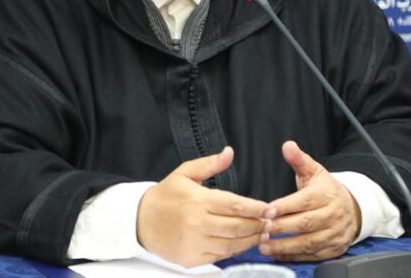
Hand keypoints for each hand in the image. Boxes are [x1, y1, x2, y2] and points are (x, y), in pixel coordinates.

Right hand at [137, 147, 274, 267]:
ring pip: (231, 244)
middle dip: (258, 225)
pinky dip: (235, 251)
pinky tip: (243, 244)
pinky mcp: (191, 259)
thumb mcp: (184, 173)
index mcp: (198, 200)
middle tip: (271, 222)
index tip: (270, 208)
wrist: (139, 222)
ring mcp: (194, 243)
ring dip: (250, 240)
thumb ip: (209, 164)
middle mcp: (197, 223)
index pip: (235, 206)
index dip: (256, 208)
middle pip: (237, 227)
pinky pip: (220, 256)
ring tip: (262, 233)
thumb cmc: (166, 195)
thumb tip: (229, 152)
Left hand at [259, 141, 361, 261]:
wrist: (353, 208)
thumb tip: (287, 145)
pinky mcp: (334, 248)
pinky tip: (278, 255)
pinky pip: (313, 255)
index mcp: (326, 194)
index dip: (285, 206)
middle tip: (261, 230)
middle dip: (281, 228)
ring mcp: (335, 233)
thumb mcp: (315, 171)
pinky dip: (295, 257)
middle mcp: (333, 214)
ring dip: (285, 246)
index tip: (267, 210)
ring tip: (264, 246)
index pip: (304, 201)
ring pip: (309, 242)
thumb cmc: (326, 190)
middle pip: (306, 223)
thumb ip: (299, 160)